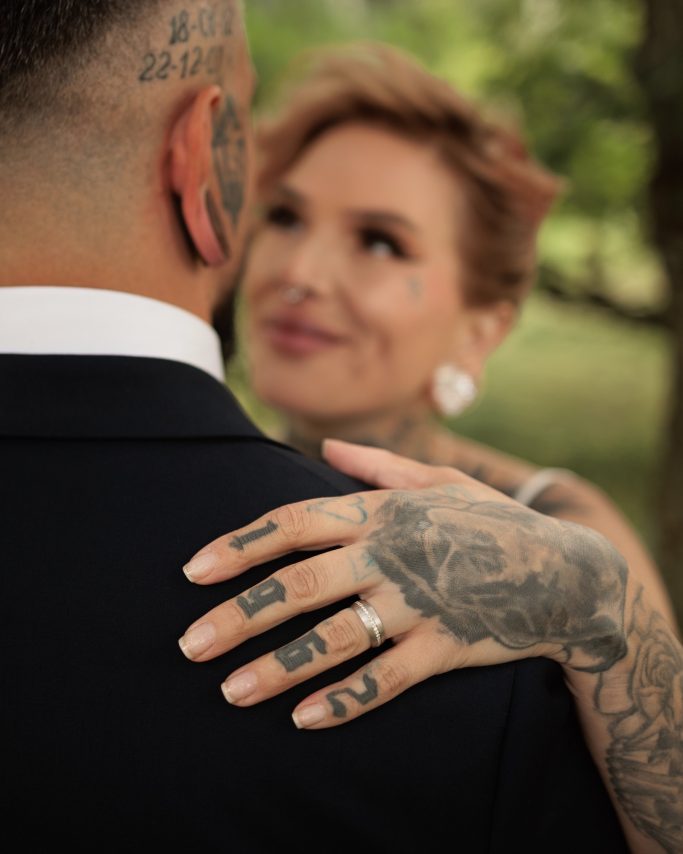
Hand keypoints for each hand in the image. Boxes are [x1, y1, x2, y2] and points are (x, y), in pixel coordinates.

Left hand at [178, 440, 628, 728]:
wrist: (565, 570)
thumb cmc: (491, 523)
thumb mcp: (439, 480)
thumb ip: (377, 465)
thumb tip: (324, 449)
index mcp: (381, 513)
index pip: (294, 523)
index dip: (240, 544)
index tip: (193, 570)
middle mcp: (390, 555)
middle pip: (299, 584)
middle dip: (238, 615)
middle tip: (189, 645)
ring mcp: (417, 602)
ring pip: (333, 638)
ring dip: (277, 667)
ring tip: (229, 692)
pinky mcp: (445, 646)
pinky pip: (386, 679)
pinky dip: (345, 700)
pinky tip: (303, 720)